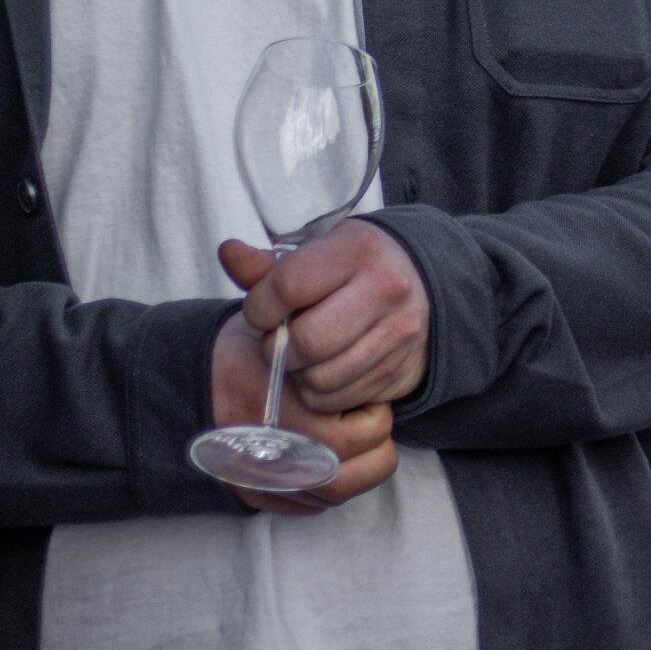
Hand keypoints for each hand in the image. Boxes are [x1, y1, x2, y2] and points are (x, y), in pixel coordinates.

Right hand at [208, 310, 395, 515]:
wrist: (179, 384)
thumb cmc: (239, 353)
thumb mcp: (283, 336)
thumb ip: (328, 351)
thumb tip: (371, 355)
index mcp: (292, 420)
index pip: (368, 432)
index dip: (373, 407)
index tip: (361, 392)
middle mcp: (279, 461)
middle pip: (356, 475)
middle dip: (371, 447)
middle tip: (361, 420)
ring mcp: (265, 484)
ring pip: (335, 496)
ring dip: (352, 469)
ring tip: (344, 437)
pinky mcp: (254, 496)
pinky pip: (308, 507)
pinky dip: (324, 486)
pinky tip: (320, 457)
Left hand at [220, 220, 429, 413]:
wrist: (423, 286)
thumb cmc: (354, 268)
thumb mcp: (316, 253)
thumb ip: (268, 264)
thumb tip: (228, 253)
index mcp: (358, 250)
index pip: (288, 286)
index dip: (260, 306)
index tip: (261, 310)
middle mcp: (387, 289)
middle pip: (306, 341)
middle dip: (277, 348)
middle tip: (278, 339)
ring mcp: (398, 333)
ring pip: (320, 378)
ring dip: (297, 374)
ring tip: (302, 355)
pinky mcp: (400, 370)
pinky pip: (338, 399)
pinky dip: (319, 393)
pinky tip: (324, 369)